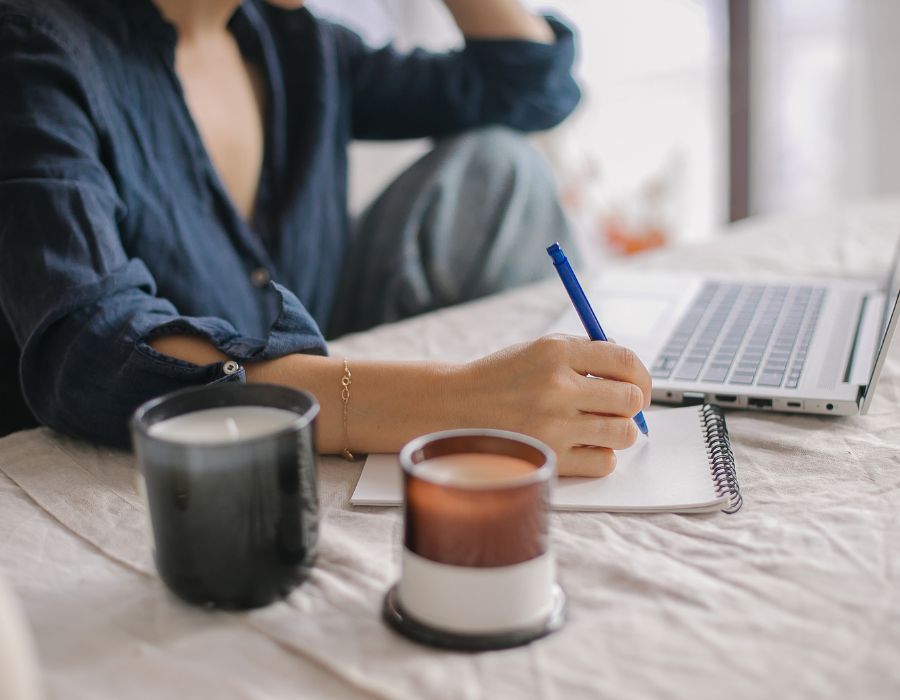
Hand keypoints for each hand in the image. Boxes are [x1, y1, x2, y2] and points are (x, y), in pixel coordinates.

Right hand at [450, 334, 651, 476]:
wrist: (455, 407)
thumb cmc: (503, 379)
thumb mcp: (539, 350)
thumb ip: (586, 354)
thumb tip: (634, 374)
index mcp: (556, 352)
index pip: (625, 361)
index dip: (641, 376)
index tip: (639, 386)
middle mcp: (557, 387)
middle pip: (630, 399)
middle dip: (630, 404)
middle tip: (615, 408)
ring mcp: (553, 425)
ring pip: (623, 432)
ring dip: (618, 430)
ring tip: (596, 427)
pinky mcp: (550, 457)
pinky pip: (604, 462)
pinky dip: (601, 456)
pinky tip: (581, 445)